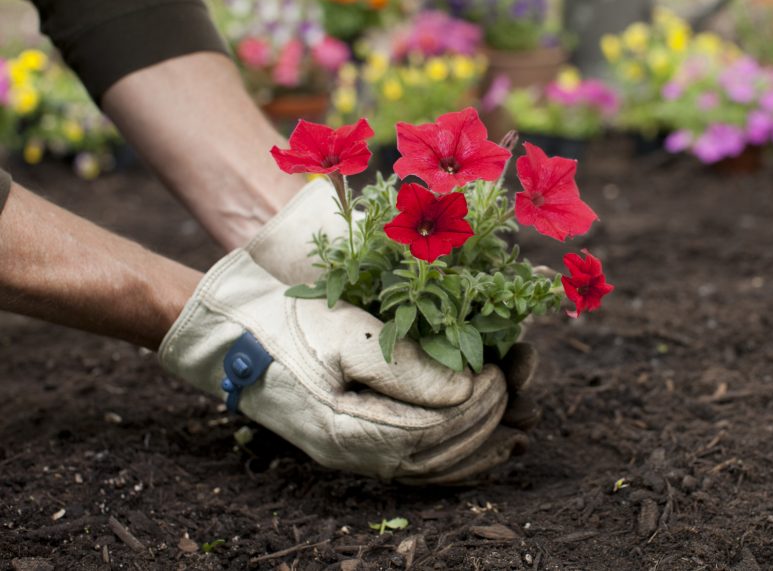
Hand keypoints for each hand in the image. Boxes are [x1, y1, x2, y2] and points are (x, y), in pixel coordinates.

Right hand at [244, 178, 542, 481]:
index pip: (433, 429)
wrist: (234, 337)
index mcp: (349, 427)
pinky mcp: (355, 445)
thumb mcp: (346, 332)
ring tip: (516, 430)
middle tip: (510, 384)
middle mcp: (353, 453)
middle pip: (438, 453)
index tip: (498, 371)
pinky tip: (481, 447)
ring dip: (479, 450)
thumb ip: (406, 366)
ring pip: (430, 469)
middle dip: (485, 420)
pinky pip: (414, 467)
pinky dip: (454, 461)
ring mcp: (353, 455)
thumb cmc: (291, 325)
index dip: (474, 404)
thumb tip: (463, 389)